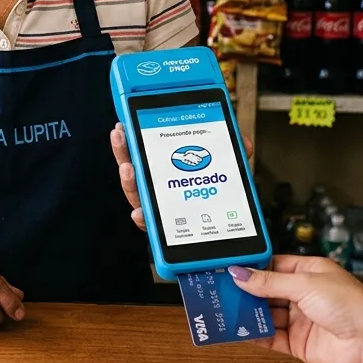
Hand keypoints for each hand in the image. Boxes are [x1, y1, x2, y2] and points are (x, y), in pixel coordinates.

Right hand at [111, 123, 252, 230]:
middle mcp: (159, 193)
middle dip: (124, 152)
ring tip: (128, 168)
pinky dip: (143, 219)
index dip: (133, 141)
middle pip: (135, 172)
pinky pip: (150, 227)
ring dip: (129, 181)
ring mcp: (160, 212)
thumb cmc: (218, 204)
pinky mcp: (166, 233)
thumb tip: (243, 143)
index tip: (124, 125)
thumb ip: (232, 158)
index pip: (146, 155)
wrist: (227, 238)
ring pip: (137, 196)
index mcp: (169, 175)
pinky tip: (140, 213)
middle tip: (120, 135)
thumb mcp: (227, 175)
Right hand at [228, 256, 362, 362]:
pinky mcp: (296, 341)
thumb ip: (269, 281)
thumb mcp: (305, 283)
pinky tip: (239, 330)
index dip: (251, 266)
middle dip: (245, 290)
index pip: (272, 265)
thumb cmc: (350, 304)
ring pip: (265, 313)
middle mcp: (302, 293)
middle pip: (265, 290)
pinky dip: (254, 334)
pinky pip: (269, 336)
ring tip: (223, 308)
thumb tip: (240, 273)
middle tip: (218, 288)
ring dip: (247, 312)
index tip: (227, 267)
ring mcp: (299, 318)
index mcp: (308, 271)